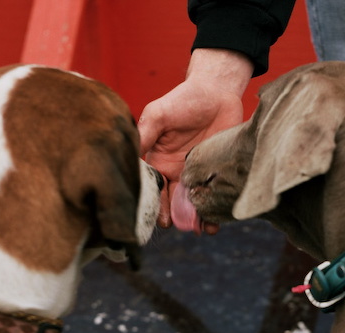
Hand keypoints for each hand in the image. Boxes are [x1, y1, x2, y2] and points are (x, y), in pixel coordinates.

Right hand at [139, 49, 252, 232]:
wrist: (217, 91)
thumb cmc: (184, 99)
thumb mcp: (159, 114)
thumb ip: (145, 134)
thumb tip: (128, 154)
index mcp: (158, 163)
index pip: (153, 190)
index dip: (155, 206)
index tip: (159, 220)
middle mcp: (176, 173)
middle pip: (174, 203)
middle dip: (177, 218)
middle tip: (183, 227)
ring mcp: (198, 175)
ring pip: (195, 204)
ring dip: (197, 218)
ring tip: (203, 229)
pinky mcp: (217, 173)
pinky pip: (215, 196)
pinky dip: (216, 210)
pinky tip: (217, 221)